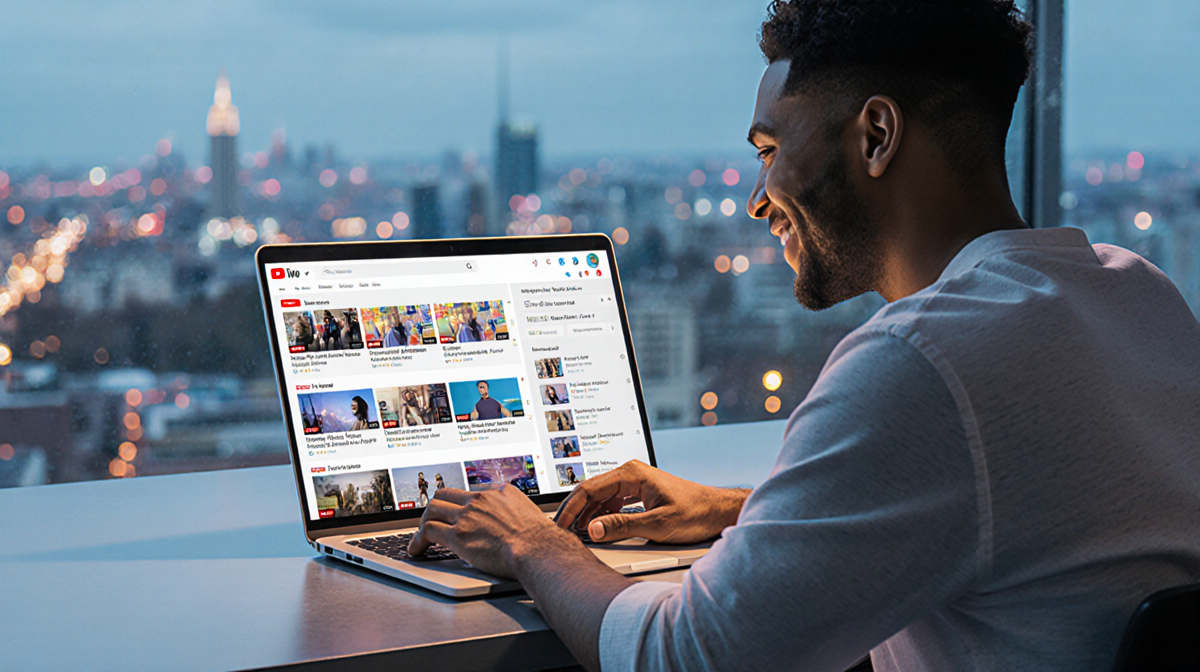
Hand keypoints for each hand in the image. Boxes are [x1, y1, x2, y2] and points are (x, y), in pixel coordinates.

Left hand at [407, 485, 584, 577]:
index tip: (456, 514)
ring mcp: (468, 515)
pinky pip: (429, 531)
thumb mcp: (531, 516)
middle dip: (436, 507)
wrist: (539, 550)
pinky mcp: (458, 535)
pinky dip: (418, 540)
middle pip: (447, 494)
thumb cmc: (541, 541)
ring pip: (434, 508)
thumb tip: (519, 527)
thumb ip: (518, 515)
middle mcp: (482, 499)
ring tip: (421, 536)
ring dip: (425, 522)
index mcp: (501, 492)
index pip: (472, 493)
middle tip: (433, 520)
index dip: (461, 505)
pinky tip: (417, 549)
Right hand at [554, 460, 749, 543]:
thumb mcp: (657, 524)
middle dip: (575, 510)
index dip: (571, 508)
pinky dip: (601, 514)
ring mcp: (635, 482)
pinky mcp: (640, 492)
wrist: (718, 511)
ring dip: (588, 513)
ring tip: (576, 532)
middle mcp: (631, 473)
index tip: (560, 525)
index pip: (589, 488)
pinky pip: (612, 501)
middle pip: (591, 490)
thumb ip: (623, 526)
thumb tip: (593, 529)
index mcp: (632, 473)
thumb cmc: (695, 513)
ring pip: (601, 496)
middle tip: (561, 531)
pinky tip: (598, 527)